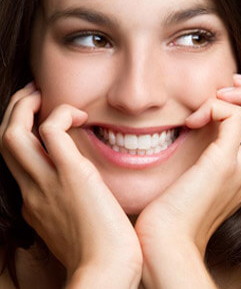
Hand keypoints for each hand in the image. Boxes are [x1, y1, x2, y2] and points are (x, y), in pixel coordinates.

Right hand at [0, 82, 141, 285]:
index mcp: (35, 205)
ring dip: (24, 107)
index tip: (40, 124)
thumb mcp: (78, 231)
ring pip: (13, 134)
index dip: (24, 138)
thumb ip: (75, 212)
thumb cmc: (104, 254)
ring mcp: (47, 183)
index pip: (17, 164)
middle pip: (4, 143)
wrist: (108, 270)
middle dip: (14, 114)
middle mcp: (32, 192)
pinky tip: (82, 114)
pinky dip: (60, 113)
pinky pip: (52, 131)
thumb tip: (89, 201)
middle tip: (33, 95)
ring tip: (42, 93)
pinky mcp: (71, 174)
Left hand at [135, 75, 240, 285]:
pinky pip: (236, 118)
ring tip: (221, 93)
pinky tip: (194, 118)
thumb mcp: (194, 185)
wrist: (164, 245)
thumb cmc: (170, 218)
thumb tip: (194, 133)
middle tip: (232, 83)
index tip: (227, 96)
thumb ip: (203, 162)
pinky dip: (219, 105)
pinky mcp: (222, 165)